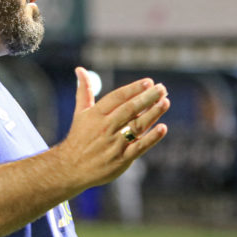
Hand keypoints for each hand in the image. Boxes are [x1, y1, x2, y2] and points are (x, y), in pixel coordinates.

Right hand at [56, 67, 168, 189]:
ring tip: (165, 102)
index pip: (117, 98)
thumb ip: (84, 90)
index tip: (149, 82)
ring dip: (153, 114)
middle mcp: (105, 128)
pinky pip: (139, 147)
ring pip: (137, 126)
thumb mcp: (80, 113)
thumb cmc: (79, 137)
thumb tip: (80, 69)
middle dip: (147, 98)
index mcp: (96, 115)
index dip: (133, 89)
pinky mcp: (122, 159)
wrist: (71, 168)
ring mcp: (114, 144)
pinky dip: (151, 138)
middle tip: (162, 89)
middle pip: (130, 110)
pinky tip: (163, 128)